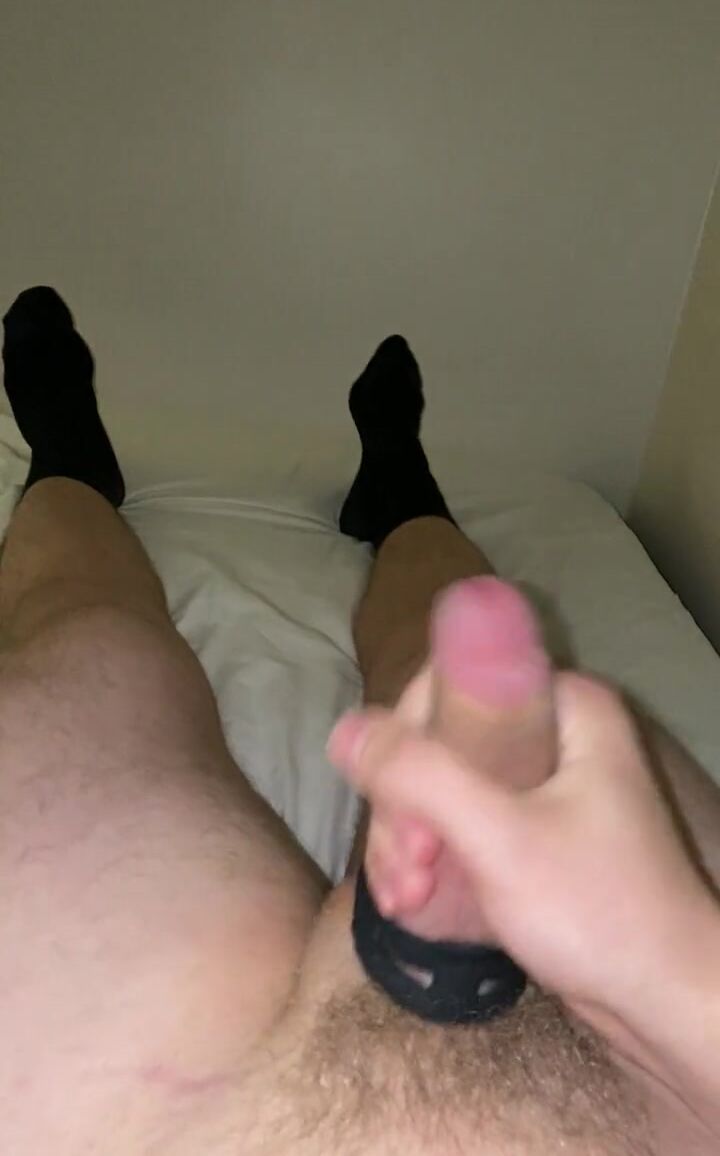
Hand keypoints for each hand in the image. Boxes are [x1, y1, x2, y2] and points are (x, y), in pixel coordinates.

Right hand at [329, 580, 719, 1081]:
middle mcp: (553, 731)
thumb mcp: (500, 840)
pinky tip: (418, 903)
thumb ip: (421, 777)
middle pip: (437, 740)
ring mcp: (541, 782)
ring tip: (410, 901)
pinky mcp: (531, 829)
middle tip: (408, 875)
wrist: (663, 1003)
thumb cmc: (595, 913)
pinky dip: (432, 859)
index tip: (404, 820)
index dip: (409, 743)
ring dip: (409, 843)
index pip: (450, 685)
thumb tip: (344, 730)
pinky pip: (458, 822)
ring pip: (439, 785)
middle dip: (406, 812)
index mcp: (566, 705)